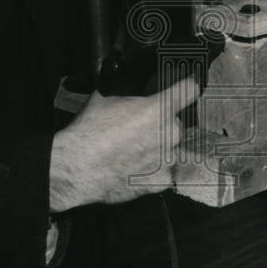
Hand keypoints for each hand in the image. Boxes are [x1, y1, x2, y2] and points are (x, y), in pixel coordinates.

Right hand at [48, 77, 197, 211]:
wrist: (77, 166)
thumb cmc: (89, 131)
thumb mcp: (107, 98)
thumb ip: (128, 95)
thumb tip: (131, 93)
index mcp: (160, 108)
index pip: (189, 90)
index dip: (188, 86)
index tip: (188, 86)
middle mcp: (169, 132)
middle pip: (176, 123)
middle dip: (161, 125)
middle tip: (139, 129)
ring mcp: (167, 159)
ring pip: (171, 149)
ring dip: (159, 149)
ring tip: (134, 151)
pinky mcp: (160, 181)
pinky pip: (165, 173)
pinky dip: (154, 172)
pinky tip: (137, 169)